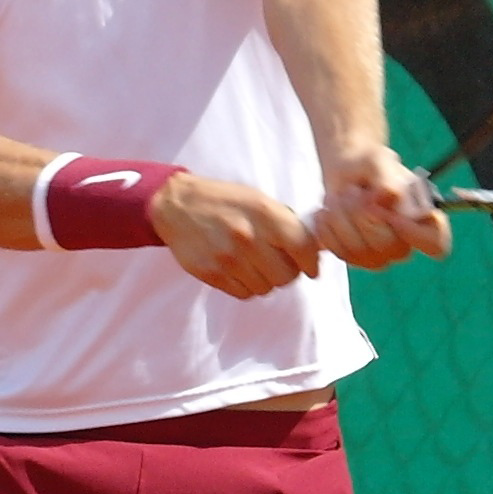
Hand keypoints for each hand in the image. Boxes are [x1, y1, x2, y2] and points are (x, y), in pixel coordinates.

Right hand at [149, 171, 324, 299]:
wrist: (177, 205)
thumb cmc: (225, 202)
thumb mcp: (258, 200)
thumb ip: (285, 223)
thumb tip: (315, 250)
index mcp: (264, 213)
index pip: (304, 248)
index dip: (312, 262)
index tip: (311, 268)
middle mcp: (248, 236)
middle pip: (286, 276)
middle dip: (287, 272)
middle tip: (278, 263)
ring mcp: (228, 257)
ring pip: (266, 288)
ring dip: (265, 280)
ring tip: (254, 264)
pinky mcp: (212, 273)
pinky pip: (243, 293)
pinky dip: (246, 286)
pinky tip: (238, 269)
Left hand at [310, 143, 450, 269]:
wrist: (345, 171)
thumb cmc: (370, 165)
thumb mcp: (380, 162)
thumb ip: (388, 180)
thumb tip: (391, 198)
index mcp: (424, 220)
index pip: (436, 245)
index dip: (415, 234)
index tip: (394, 215)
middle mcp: (405, 242)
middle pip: (387, 246)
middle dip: (362, 214)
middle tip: (353, 190)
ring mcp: (379, 255)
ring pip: (359, 251)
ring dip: (341, 217)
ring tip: (339, 195)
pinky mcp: (353, 258)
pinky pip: (338, 251)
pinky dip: (326, 228)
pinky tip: (327, 211)